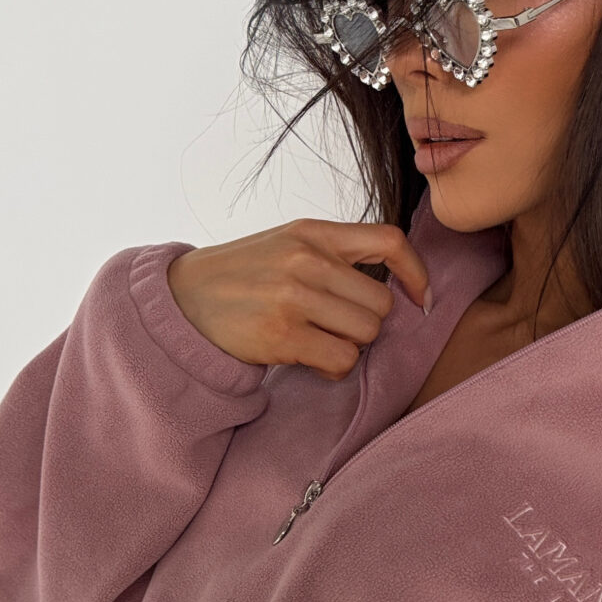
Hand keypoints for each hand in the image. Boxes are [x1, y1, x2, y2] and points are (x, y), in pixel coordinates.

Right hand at [164, 219, 430, 378]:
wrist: (182, 299)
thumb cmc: (243, 276)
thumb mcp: (287, 244)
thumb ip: (335, 255)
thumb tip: (397, 287)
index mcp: (313, 233)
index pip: (390, 241)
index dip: (416, 273)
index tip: (419, 300)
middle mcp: (306, 260)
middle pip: (381, 303)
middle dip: (366, 323)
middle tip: (336, 328)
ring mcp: (294, 297)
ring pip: (366, 334)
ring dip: (349, 347)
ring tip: (318, 341)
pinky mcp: (283, 335)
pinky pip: (341, 361)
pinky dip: (333, 369)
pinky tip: (310, 360)